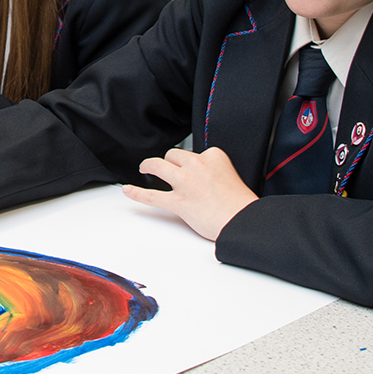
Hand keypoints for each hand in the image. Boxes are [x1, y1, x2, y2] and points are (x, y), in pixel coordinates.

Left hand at [122, 147, 257, 240]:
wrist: (243, 221)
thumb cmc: (240, 204)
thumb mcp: (232, 174)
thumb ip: (215, 170)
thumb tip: (202, 177)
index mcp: (214, 156)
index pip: (194, 152)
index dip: (190, 162)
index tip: (191, 169)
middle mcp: (197, 165)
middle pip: (173, 155)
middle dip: (169, 161)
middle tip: (168, 169)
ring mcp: (185, 183)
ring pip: (158, 166)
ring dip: (149, 166)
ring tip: (145, 168)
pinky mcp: (178, 202)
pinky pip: (151, 195)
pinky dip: (137, 193)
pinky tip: (129, 189)